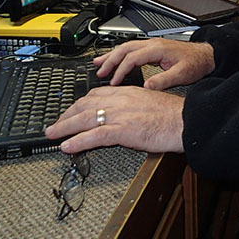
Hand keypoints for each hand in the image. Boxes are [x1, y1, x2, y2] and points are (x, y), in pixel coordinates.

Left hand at [44, 85, 184, 153]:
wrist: (186, 121)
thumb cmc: (173, 115)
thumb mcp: (149, 103)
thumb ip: (132, 107)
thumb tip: (121, 118)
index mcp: (128, 92)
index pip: (95, 95)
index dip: (78, 104)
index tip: (70, 112)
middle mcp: (121, 100)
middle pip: (85, 104)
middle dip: (66, 115)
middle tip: (55, 125)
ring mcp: (122, 114)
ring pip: (85, 118)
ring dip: (65, 127)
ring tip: (52, 135)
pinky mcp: (125, 130)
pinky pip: (95, 135)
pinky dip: (78, 141)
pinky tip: (68, 146)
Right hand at [94, 38, 214, 90]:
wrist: (206, 56)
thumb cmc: (196, 63)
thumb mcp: (181, 74)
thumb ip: (164, 80)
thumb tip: (147, 87)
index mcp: (158, 49)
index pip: (132, 58)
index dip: (121, 70)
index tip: (114, 81)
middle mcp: (153, 44)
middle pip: (125, 49)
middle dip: (110, 59)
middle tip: (98, 70)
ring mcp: (152, 45)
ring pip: (127, 47)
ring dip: (112, 56)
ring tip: (99, 64)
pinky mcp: (153, 49)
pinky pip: (132, 50)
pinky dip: (121, 56)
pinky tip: (114, 62)